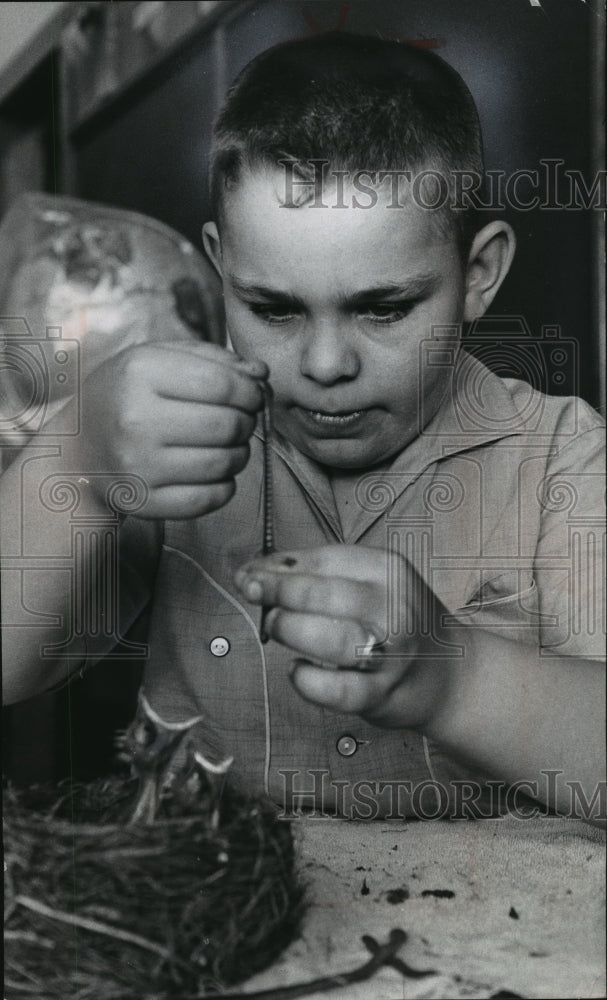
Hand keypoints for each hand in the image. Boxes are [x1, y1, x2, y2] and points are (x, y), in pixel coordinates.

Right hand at [78, 341, 266, 517]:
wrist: (77, 449)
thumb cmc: (126, 396)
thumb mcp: (157, 360)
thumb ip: (213, 360)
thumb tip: (261, 375)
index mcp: (139, 373)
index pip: (224, 384)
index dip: (251, 392)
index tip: (254, 395)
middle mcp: (135, 419)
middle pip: (228, 425)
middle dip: (247, 422)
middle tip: (241, 420)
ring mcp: (138, 465)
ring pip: (225, 463)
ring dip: (240, 453)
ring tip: (227, 444)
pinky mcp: (144, 502)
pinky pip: (211, 498)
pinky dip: (225, 486)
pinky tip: (214, 472)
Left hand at [234, 546, 453, 729]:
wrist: (448, 673)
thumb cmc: (396, 623)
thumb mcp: (368, 582)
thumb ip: (314, 573)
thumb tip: (252, 571)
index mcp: (388, 570)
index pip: (323, 559)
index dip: (275, 568)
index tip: (248, 575)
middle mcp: (393, 608)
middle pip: (322, 594)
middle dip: (276, 594)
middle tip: (254, 596)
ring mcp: (390, 653)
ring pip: (330, 638)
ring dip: (290, 630)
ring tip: (276, 628)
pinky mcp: (381, 693)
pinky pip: (336, 690)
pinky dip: (307, 680)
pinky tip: (297, 671)